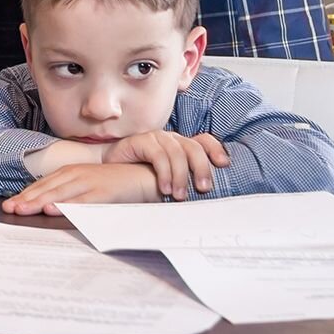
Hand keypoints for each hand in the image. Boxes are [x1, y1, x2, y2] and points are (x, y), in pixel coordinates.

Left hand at [2, 164, 161, 215]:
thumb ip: (70, 193)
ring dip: (39, 201)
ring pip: (59, 193)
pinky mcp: (103, 193)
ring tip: (23, 209)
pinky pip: (81, 201)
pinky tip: (53, 209)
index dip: (26, 195)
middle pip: (46, 188)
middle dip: (26, 199)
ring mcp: (89, 182)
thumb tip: (47, 206)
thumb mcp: (88, 185)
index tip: (9, 205)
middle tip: (9, 209)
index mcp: (71, 173)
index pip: (43, 185)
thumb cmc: (115, 184)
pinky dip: (66, 205)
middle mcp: (77, 175)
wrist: (144, 177)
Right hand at [101, 131, 229, 200]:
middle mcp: (170, 138)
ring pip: (177, 153)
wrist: (109, 170)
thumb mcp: (167, 178)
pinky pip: (159, 155)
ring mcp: (156, 138)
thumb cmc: (139, 176)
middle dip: (201, 168)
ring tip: (179, 195)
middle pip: (194, 147)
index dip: (215, 150)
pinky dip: (164, 173)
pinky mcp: (141, 141)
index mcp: (180, 145)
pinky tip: (164, 188)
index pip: (203, 141)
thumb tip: (206, 195)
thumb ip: (183, 180)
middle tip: (202, 188)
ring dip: (181, 176)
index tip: (224, 165)